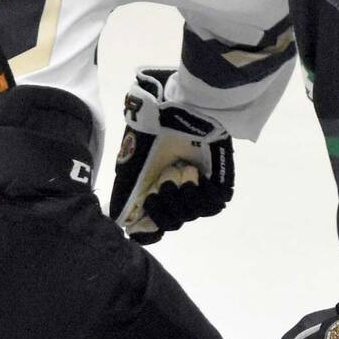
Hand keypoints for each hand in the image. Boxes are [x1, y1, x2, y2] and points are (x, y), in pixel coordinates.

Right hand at [111, 68, 234, 242]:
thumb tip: (117, 220)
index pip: (154, 224)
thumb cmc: (152, 131)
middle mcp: (176, 191)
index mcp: (154, 188)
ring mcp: (198, 187)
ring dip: (180, 199)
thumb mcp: (129, 164)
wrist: (181, 110)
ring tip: (176, 174)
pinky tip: (191, 175)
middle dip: (163, 209)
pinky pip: (212, 204)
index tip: (142, 224)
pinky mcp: (220, 182)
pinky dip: (198, 194)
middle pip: (172, 222)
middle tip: (159, 186)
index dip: (149, 227)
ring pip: (190, 214)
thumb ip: (124, 194)